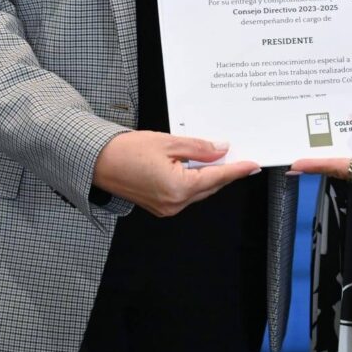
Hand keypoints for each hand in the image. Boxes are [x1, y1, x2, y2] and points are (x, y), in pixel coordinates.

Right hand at [93, 130, 259, 216]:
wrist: (99, 162)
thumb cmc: (128, 150)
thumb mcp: (169, 143)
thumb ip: (199, 148)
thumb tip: (221, 149)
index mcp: (178, 188)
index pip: (216, 178)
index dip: (237, 170)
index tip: (253, 164)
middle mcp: (174, 204)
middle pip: (209, 187)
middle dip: (225, 172)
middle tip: (240, 157)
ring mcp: (166, 208)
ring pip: (198, 191)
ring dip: (209, 176)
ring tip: (220, 157)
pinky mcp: (159, 206)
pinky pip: (186, 194)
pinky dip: (195, 181)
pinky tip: (198, 166)